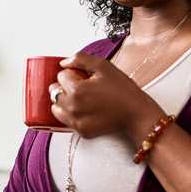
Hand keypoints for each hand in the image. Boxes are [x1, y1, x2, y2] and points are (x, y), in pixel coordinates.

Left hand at [49, 52, 163, 140]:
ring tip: (81, 99)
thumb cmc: (123, 90)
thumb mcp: (104, 66)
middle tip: (82, 87)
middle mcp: (72, 107)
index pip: (61, 76)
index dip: (73, 73)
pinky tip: (87, 110)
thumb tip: (63, 63)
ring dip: (64, 101)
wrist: (136, 114)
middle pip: (54, 92)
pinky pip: (67, 121)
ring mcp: (76, 121)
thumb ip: (80, 59)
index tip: (84, 77)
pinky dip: (72, 114)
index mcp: (77, 90)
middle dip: (64, 87)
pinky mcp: (81, 131)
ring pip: (56, 108)